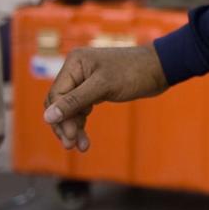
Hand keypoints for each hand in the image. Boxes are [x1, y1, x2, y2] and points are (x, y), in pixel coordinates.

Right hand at [43, 45, 167, 151]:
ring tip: (81, 146)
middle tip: (72, 145)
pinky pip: (80, 108)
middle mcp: (77, 69)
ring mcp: (86, 79)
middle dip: (65, 125)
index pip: (56, 95)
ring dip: (73, 127)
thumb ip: (75, 101)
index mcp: (75, 63)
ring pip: (69, 108)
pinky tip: (84, 138)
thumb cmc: (134, 72)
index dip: (60, 118)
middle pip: (59, 103)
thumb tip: (47, 117)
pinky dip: (81, 122)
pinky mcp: (95, 89)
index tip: (69, 138)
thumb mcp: (104, 86)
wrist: (161, 68)